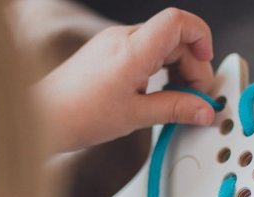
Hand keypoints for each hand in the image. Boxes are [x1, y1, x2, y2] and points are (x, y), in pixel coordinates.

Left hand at [35, 8, 215, 150]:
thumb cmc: (81, 114)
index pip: (178, 22)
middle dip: (192, 66)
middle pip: (175, 38)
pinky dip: (162, 72)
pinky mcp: (112, 53)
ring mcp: (116, 43)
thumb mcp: (138, 115)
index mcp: (133, 49)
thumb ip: (176, 109)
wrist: (47, 116)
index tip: (206, 65)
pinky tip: (161, 95)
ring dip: (178, 70)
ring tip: (178, 100)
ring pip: (163, 46)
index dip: (201, 37)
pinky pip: (147, 53)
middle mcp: (124, 38)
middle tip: (195, 98)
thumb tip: (203, 109)